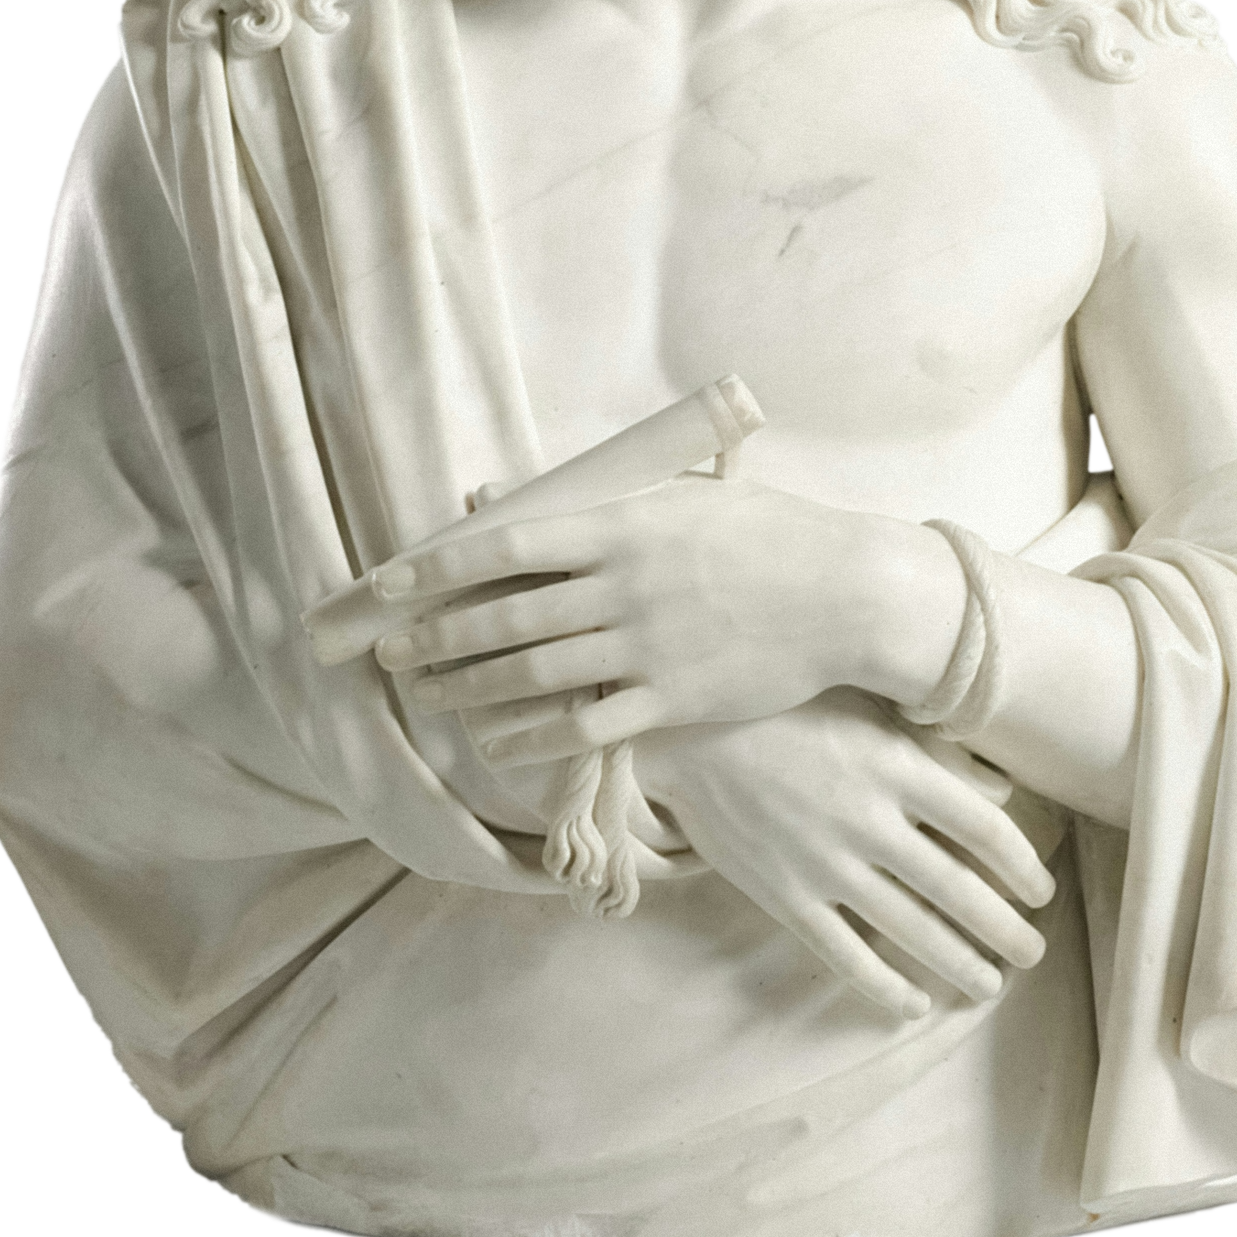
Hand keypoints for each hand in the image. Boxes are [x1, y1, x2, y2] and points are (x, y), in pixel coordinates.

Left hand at [370, 472, 963, 765]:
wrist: (845, 593)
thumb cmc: (765, 534)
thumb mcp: (682, 495)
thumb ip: (597, 502)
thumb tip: (508, 499)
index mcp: (624, 527)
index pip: (509, 545)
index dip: (441, 568)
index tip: (391, 584)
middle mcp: (624, 588)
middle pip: (507, 617)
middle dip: (438, 637)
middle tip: (391, 651)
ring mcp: (646, 648)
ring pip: (534, 674)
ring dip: (470, 687)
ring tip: (428, 693)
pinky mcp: (672, 700)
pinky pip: (583, 726)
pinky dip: (530, 736)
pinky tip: (495, 741)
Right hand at [632, 693, 1058, 1020]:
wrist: (687, 733)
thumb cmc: (785, 707)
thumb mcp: (867, 710)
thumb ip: (935, 750)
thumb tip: (1001, 791)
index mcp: (896, 766)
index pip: (983, 830)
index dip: (1022, 867)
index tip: (1041, 892)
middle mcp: (869, 820)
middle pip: (958, 888)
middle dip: (1004, 930)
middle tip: (1032, 953)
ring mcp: (825, 863)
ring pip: (910, 929)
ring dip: (959, 963)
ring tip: (989, 984)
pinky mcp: (784, 895)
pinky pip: (844, 954)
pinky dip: (882, 986)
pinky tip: (912, 1003)